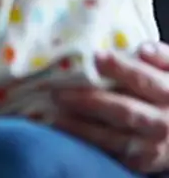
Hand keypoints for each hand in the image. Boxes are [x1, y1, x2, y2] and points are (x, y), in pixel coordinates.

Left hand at [56, 42, 168, 173]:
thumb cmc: (167, 92)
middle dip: (90, 101)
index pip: (146, 81)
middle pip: (125, 111)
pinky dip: (83, 139)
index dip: (122, 69)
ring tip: (52, 112)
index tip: (95, 56)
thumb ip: (161, 57)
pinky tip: (61, 128)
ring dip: (79, 125)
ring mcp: (151, 145)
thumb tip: (143, 48)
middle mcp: (162, 123)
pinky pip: (108, 151)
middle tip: (58, 91)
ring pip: (112, 136)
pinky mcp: (139, 161)